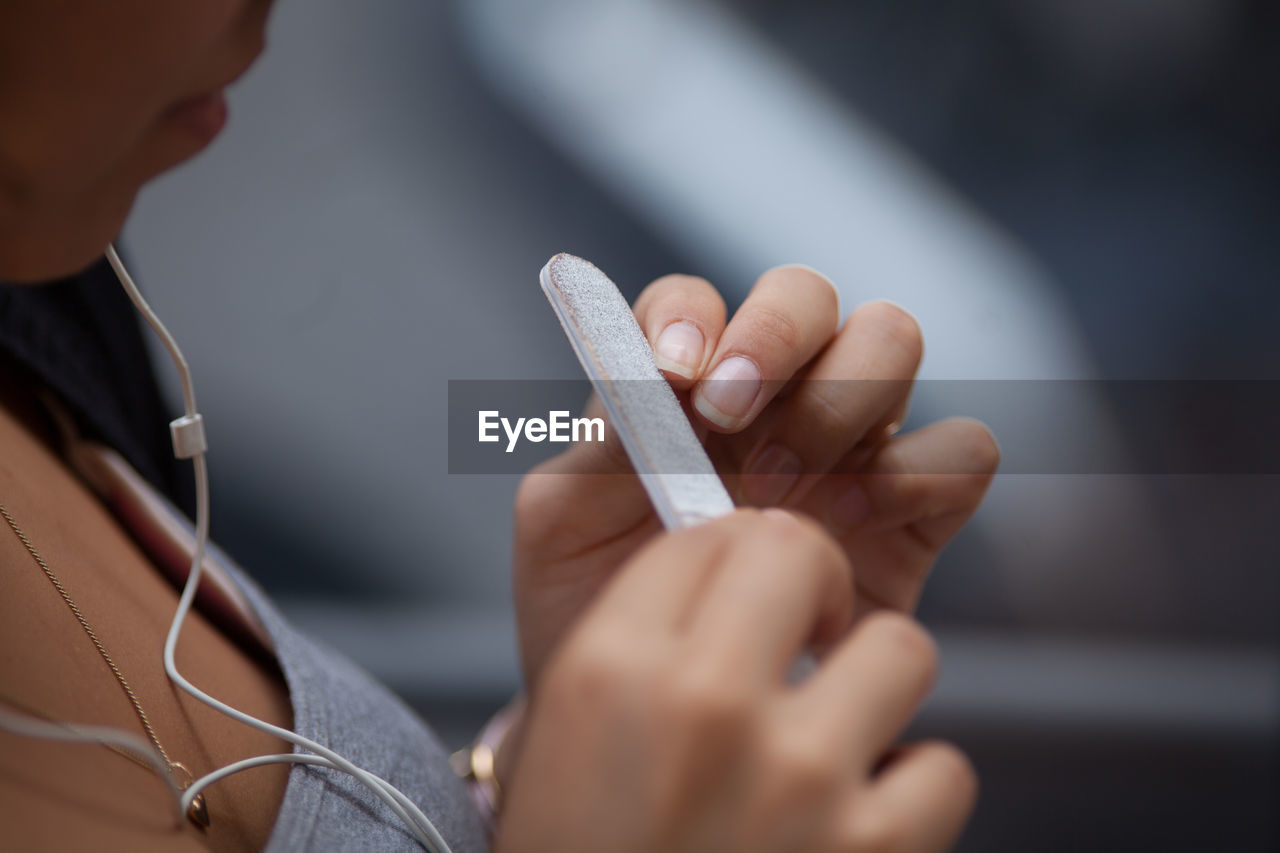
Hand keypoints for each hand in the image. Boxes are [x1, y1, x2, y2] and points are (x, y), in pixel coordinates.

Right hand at [498, 510, 976, 852]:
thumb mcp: (571, 731)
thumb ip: (647, 632)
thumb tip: (744, 558)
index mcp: (610, 668)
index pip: (706, 534)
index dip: (735, 554)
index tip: (750, 590)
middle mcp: (702, 707)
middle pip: (799, 549)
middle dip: (814, 581)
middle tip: (806, 632)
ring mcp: (798, 781)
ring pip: (900, 646)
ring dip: (873, 688)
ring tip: (834, 735)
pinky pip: (944, 767)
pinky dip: (908, 791)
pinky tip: (857, 816)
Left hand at [513, 266, 998, 688]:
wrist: (654, 717)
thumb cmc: (598, 606)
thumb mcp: (564, 526)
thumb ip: (595, 445)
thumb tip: (647, 382)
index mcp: (678, 387)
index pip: (692, 299)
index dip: (691, 315)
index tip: (672, 375)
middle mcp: (769, 397)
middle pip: (806, 292)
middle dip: (775, 336)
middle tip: (727, 419)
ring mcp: (847, 444)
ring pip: (892, 338)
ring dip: (839, 398)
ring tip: (779, 487)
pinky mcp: (914, 511)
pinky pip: (963, 447)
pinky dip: (919, 471)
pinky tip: (850, 527)